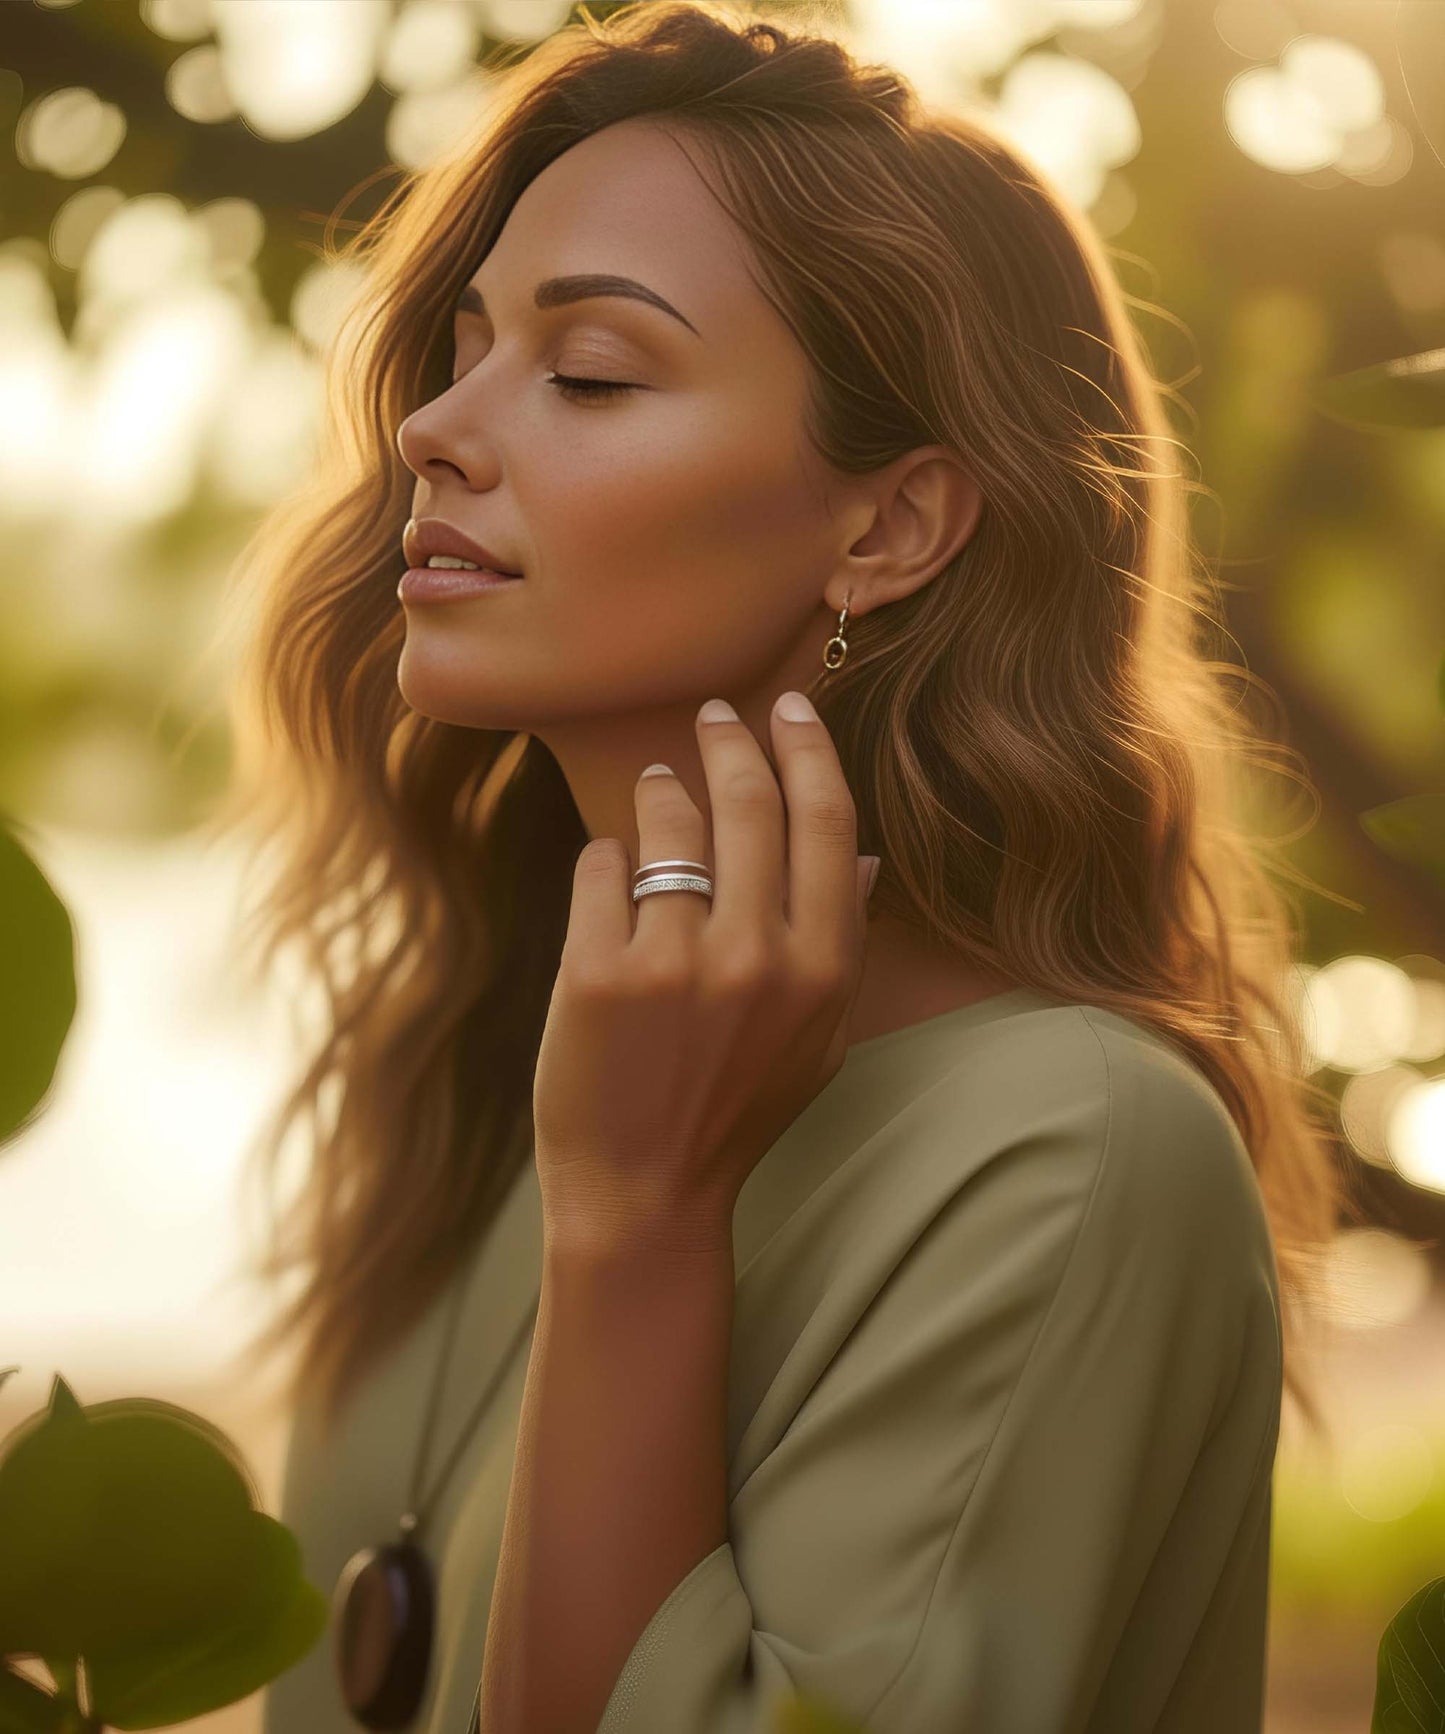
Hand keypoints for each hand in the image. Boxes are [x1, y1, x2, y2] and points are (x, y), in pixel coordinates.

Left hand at [532, 690, 879, 1255]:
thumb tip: (864, 860)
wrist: (643, 1193)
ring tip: (662, 787)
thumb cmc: (734, 1112)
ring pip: (669, 825)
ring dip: (665, 792)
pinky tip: (612, 872)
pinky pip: (601, 866)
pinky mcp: (598, 971)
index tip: (789, 709)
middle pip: (751, 804)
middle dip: (731, 739)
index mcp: (822, 969)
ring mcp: (675, 963)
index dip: (808, 750)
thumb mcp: (817, 1040)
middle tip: (715, 715)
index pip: (826, 822)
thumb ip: (842, 945)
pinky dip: (605, 857)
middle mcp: (757, 957)